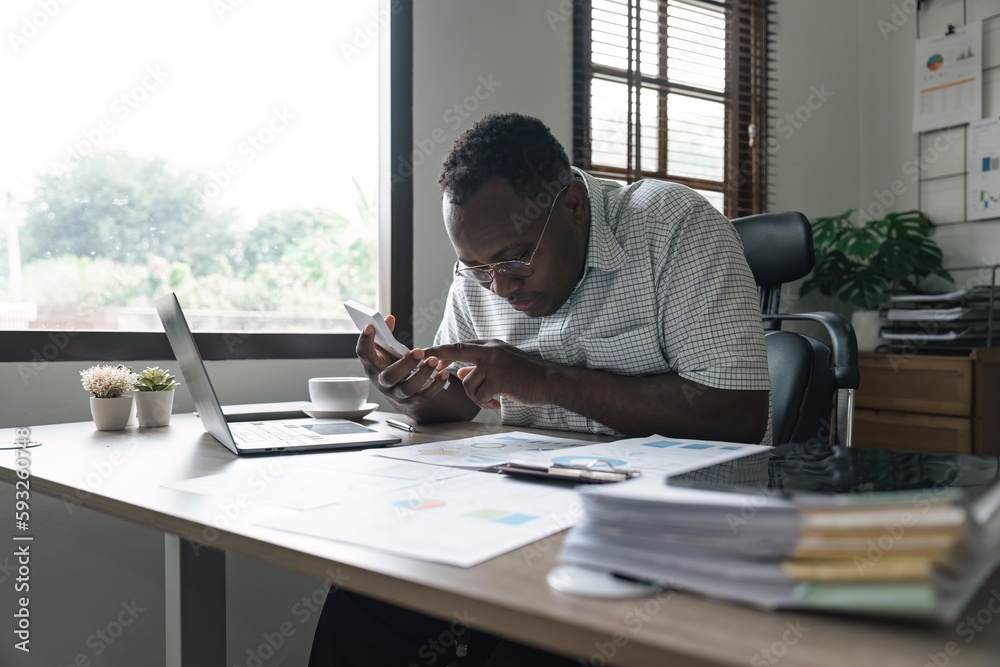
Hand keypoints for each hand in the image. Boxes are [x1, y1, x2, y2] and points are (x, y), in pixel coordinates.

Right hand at [356, 315, 448, 408]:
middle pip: (389, 376)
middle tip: (419, 352)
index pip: (364, 354)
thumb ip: (386, 334)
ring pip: (408, 388)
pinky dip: (435, 386)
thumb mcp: (385, 350)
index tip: (370, 326)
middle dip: (405, 364)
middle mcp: (381, 382)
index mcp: (372, 366)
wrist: (396, 390)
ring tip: (433, 361)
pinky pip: (424, 396)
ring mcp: (396, 394)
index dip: (364, 341)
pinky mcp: (411, 402)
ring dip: (422, 375)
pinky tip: (443, 374)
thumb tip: (389, 319)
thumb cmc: (390, 364)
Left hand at [421, 340, 554, 410]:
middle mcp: (491, 350)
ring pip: (468, 382)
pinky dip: (486, 403)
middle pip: (456, 350)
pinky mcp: (499, 378)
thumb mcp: (502, 367)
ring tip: (491, 401)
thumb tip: (461, 371)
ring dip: (477, 397)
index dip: (443, 350)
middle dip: (436, 355)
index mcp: (491, 346)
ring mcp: (494, 363)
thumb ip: (481, 367)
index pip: (461, 345)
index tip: (426, 353)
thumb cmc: (527, 376)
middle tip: (423, 359)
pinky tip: (498, 404)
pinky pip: (480, 394)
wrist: (550, 381)